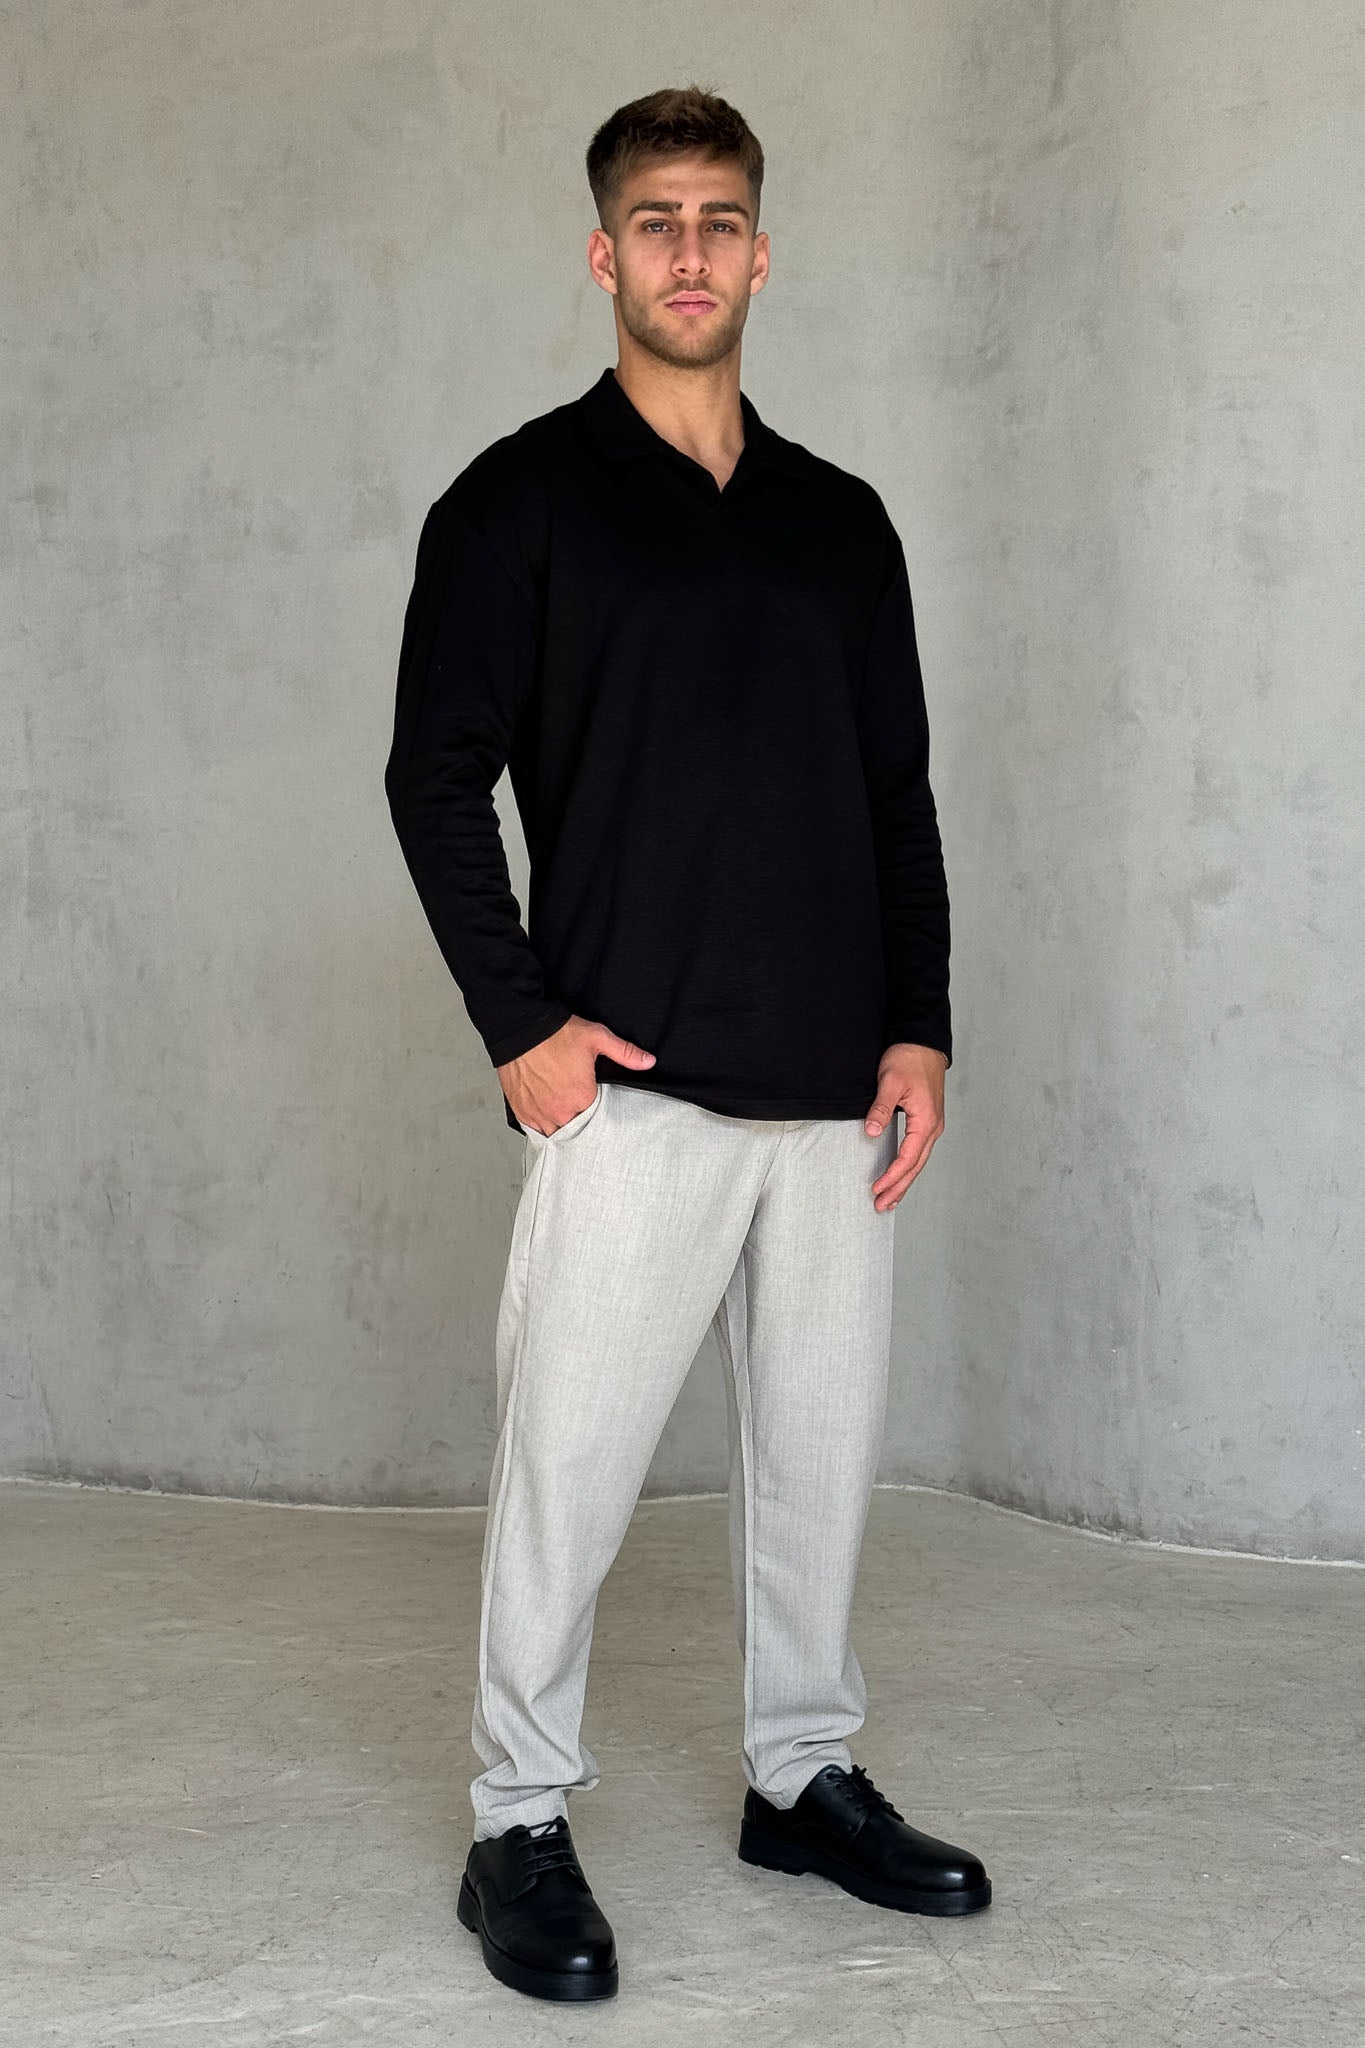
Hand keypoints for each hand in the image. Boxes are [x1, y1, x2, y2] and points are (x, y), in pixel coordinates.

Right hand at [498, 1014, 655, 1135]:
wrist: (520, 1028)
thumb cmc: (555, 1034)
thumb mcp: (597, 1038)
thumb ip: (625, 1053)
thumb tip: (648, 1061)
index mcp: (581, 1098)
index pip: (597, 1118)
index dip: (598, 1111)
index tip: (597, 1103)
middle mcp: (560, 1111)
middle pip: (577, 1128)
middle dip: (581, 1121)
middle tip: (580, 1107)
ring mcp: (539, 1114)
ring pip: (555, 1132)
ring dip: (561, 1125)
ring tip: (564, 1111)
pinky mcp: (523, 1111)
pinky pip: (536, 1129)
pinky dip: (542, 1123)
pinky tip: (547, 1112)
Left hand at [866, 1043, 946, 1211]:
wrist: (923, 1042)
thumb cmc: (909, 1058)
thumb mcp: (890, 1082)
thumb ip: (881, 1108)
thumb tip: (872, 1131)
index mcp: (926, 1121)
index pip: (908, 1158)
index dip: (892, 1176)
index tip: (877, 1189)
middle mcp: (932, 1127)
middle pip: (916, 1167)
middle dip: (899, 1188)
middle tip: (882, 1206)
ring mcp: (932, 1125)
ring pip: (919, 1162)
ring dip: (904, 1182)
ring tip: (890, 1200)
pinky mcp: (927, 1121)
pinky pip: (918, 1152)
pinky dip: (909, 1167)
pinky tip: (900, 1176)